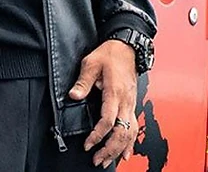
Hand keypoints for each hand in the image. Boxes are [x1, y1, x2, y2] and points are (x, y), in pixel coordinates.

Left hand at [67, 40, 137, 167]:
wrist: (127, 47)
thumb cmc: (110, 54)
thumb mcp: (91, 63)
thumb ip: (83, 82)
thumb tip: (73, 96)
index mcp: (114, 92)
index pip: (108, 120)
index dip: (98, 135)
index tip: (88, 144)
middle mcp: (125, 101)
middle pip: (121, 132)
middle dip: (110, 149)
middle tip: (97, 160)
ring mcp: (131, 103)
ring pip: (130, 133)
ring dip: (120, 149)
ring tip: (108, 160)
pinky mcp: (131, 104)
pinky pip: (134, 127)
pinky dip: (130, 142)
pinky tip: (125, 152)